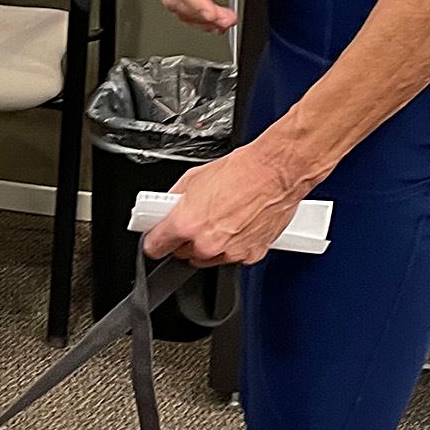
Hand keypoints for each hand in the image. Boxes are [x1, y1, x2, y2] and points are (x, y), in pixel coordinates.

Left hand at [142, 126, 315, 268]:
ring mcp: (229, 253)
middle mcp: (206, 244)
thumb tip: (165, 207)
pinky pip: (232, 256)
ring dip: (210, 244)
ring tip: (222, 218)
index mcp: (186, 224)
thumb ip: (175, 200)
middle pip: (182, 254)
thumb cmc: (241, 171)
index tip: (156, 239)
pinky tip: (239, 224)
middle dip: (186, 239)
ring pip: (207, 258)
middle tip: (198, 219)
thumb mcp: (194, 178)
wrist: (275, 172)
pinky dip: (234, 245)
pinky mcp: (249, 255)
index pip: (155, 247)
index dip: (155, 241)